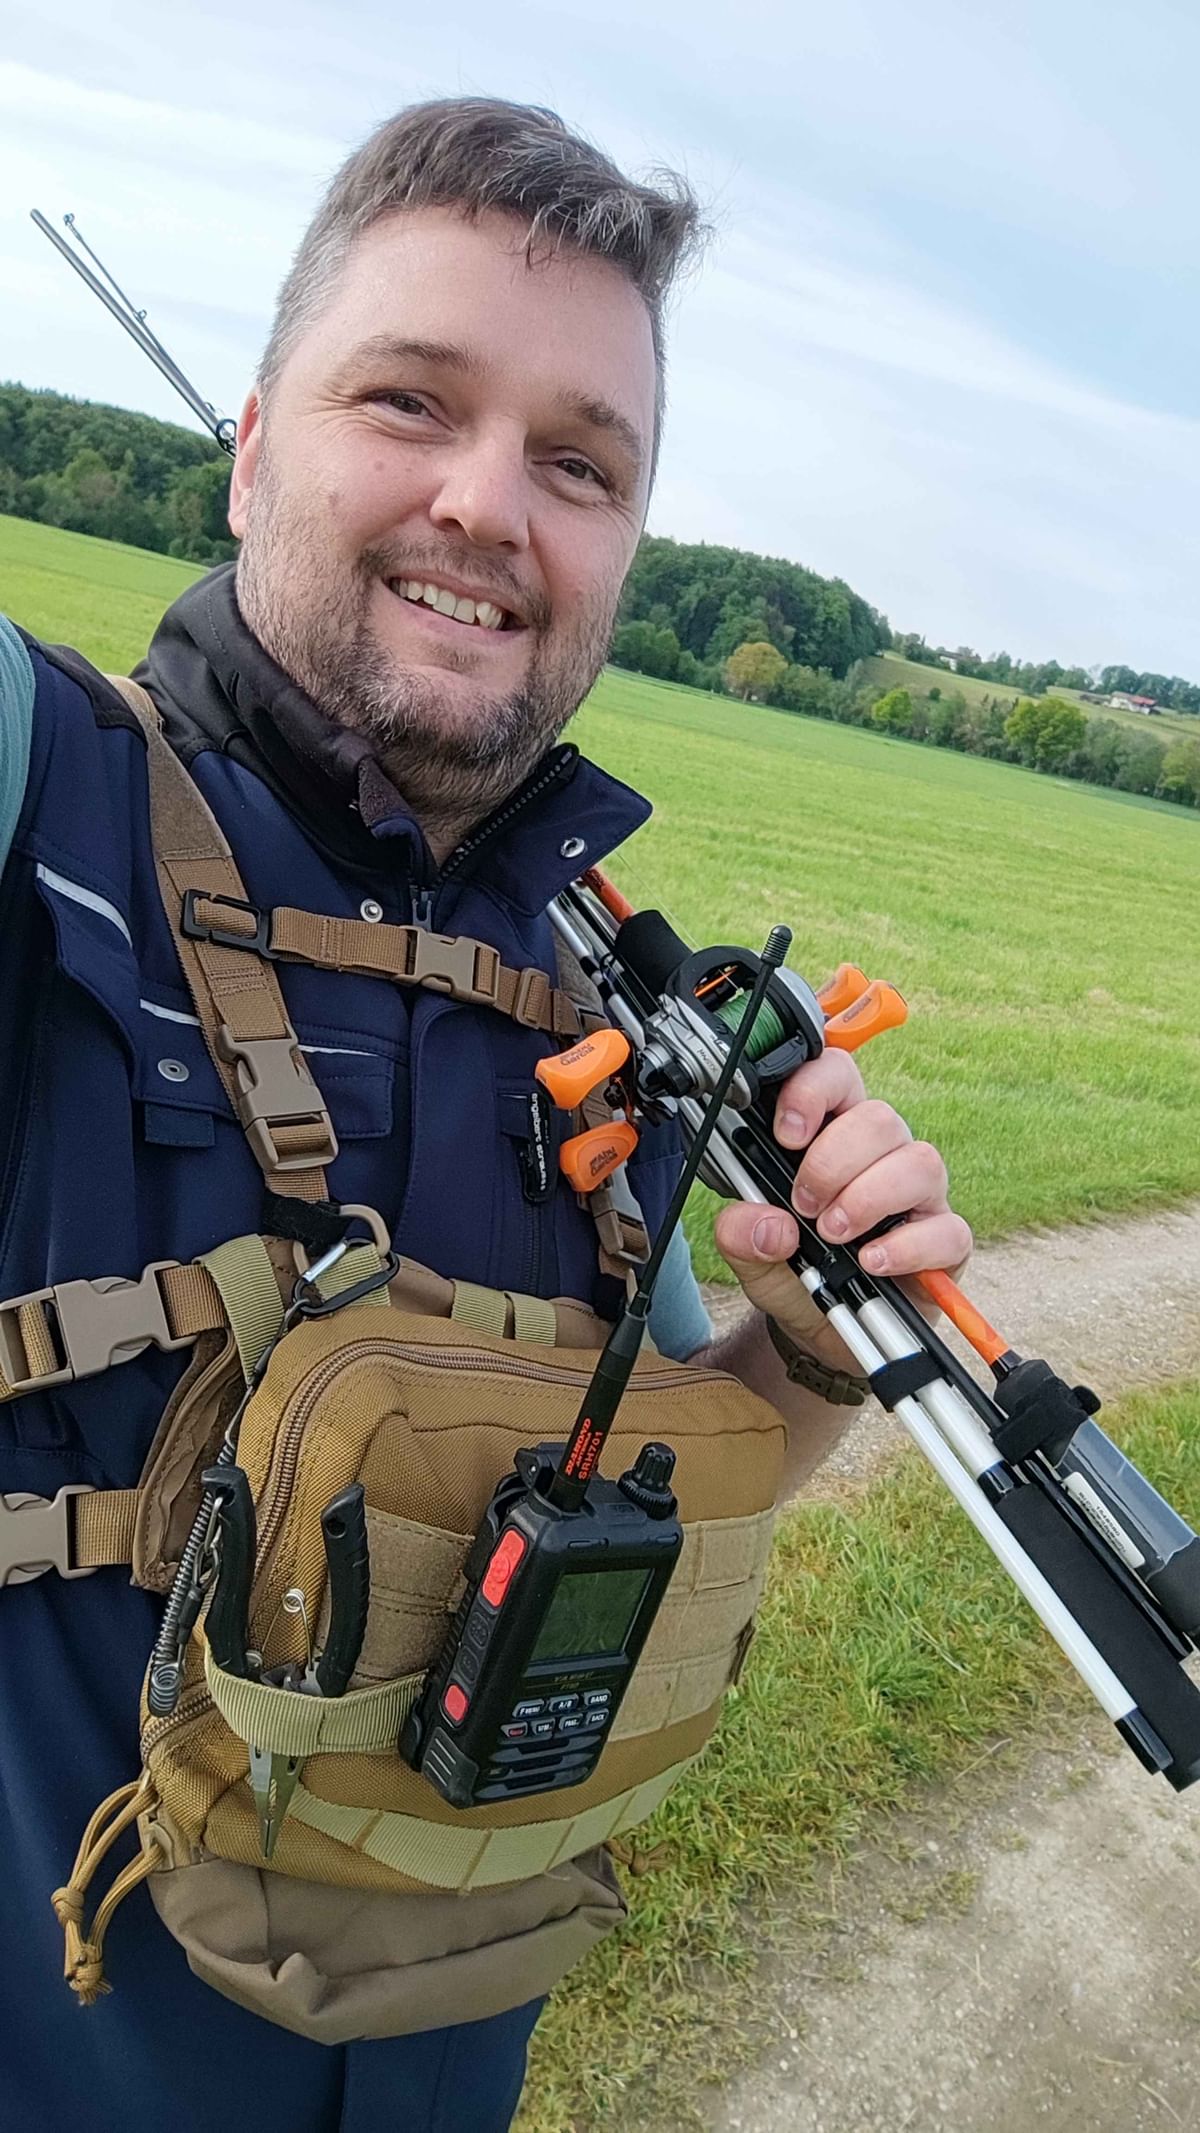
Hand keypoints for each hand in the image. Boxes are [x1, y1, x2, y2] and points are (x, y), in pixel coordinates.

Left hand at [712, 1047, 971, 1358]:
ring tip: (834, 1234)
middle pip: (879, 1118)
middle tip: (804, 1204)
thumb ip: (740, 1232)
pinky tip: (871, 1262)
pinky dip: (905, 1247)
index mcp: (832, 1134)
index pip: (837, 1075)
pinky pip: (946, 1229)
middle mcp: (881, 1155)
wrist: (822, 1331)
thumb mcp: (749, 1253)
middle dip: (833, 1161)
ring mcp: (919, 1196)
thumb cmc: (794, 1272)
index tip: (787, 1133)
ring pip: (919, 1162)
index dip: (814, 1090)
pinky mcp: (945, 1242)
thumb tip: (766, 1222)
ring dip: (868, 1198)